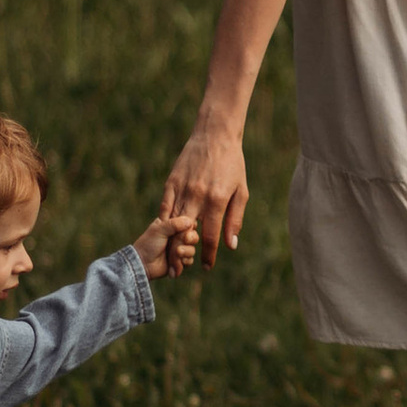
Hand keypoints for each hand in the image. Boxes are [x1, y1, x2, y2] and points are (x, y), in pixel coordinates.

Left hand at [135, 215, 197, 282]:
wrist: (143, 264)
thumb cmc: (148, 244)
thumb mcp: (159, 229)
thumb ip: (174, 224)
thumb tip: (190, 221)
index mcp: (172, 226)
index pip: (188, 223)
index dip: (190, 226)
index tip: (186, 229)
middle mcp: (177, 237)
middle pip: (193, 236)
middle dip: (190, 239)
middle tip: (184, 240)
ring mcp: (179, 249)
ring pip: (192, 249)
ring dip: (185, 252)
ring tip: (176, 254)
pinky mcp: (180, 261)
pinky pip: (189, 261)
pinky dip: (183, 262)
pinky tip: (175, 263)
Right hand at [159, 127, 248, 270]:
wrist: (215, 135)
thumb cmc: (233, 164)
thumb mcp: (241, 191)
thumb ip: (235, 219)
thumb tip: (230, 245)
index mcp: (217, 200)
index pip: (210, 236)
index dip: (208, 254)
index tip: (206, 267)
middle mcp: (198, 196)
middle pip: (186, 234)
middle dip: (183, 255)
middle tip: (180, 271)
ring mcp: (182, 189)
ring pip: (172, 223)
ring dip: (170, 243)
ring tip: (170, 258)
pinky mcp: (171, 182)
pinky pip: (164, 207)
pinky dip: (164, 222)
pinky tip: (165, 234)